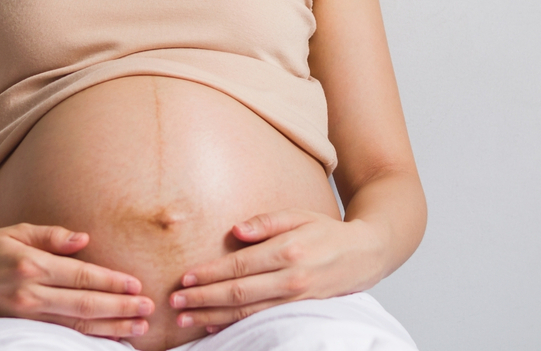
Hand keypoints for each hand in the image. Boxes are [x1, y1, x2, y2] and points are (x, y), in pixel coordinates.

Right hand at [0, 223, 154, 339]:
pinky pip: (61, 335)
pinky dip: (87, 338)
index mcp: (32, 265)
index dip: (112, 282)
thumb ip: (52, 235)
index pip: (82, 276)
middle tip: (148, 309)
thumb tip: (85, 239)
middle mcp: (30, 294)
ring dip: (110, 327)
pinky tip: (108, 338)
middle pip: (84, 304)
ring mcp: (25, 315)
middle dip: (120, 308)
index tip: (137, 285)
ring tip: (138, 328)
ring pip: (76, 325)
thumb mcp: (16, 231)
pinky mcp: (21, 328)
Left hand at [169, 209, 382, 331]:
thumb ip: (266, 222)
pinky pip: (262, 321)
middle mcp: (292, 278)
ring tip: (185, 319)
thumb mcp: (299, 215)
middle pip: (238, 292)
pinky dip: (236, 325)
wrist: (365, 255)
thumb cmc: (326, 232)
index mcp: (288, 250)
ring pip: (247, 312)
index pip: (240, 265)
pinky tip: (215, 326)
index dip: (210, 273)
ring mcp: (297, 299)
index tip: (185, 277)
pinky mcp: (300, 311)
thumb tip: (235, 231)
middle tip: (175, 302)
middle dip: (203, 298)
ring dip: (213, 316)